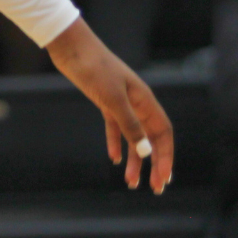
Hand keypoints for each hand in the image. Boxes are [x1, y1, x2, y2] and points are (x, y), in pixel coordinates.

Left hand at [45, 19, 173, 192]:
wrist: (71, 48)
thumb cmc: (94, 69)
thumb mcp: (113, 100)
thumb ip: (130, 126)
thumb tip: (147, 153)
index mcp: (146, 101)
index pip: (163, 134)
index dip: (166, 157)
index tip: (164, 178)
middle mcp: (138, 103)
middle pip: (152, 139)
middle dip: (155, 164)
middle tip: (154, 189)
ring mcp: (121, 103)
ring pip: (134, 137)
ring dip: (134, 160)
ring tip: (131, 182)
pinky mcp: (105, 102)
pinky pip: (115, 128)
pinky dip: (116, 143)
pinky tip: (113, 159)